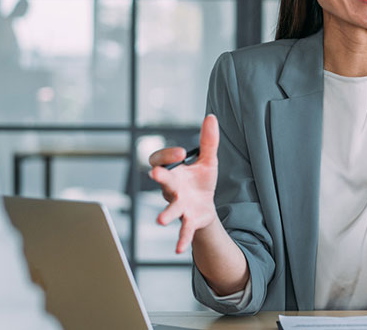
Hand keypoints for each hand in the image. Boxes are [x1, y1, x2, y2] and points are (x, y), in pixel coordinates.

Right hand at [148, 114, 219, 253]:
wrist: (206, 206)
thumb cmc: (201, 182)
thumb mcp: (208, 160)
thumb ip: (208, 141)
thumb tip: (211, 116)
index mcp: (173, 172)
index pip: (159, 160)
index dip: (168, 155)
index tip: (181, 153)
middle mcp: (171, 189)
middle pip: (163, 182)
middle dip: (160, 178)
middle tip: (155, 174)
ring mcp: (178, 206)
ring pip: (170, 209)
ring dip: (165, 214)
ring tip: (161, 220)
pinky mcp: (189, 220)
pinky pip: (183, 230)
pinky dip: (181, 239)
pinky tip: (178, 249)